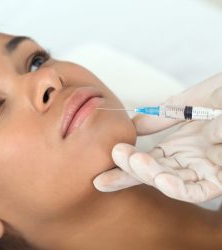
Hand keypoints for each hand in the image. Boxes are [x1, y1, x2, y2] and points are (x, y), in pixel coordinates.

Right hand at [93, 74, 221, 202]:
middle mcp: (190, 160)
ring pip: (173, 184)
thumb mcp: (195, 99)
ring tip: (135, 164)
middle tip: (109, 168)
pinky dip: (180, 187)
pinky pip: (200, 189)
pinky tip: (162, 179)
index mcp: (181, 144)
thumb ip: (166, 112)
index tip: (101, 169)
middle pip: (154, 174)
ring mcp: (206, 169)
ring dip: (150, 177)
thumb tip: (134, 125)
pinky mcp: (221, 176)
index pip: (146, 158)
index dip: (124, 165)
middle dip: (129, 174)